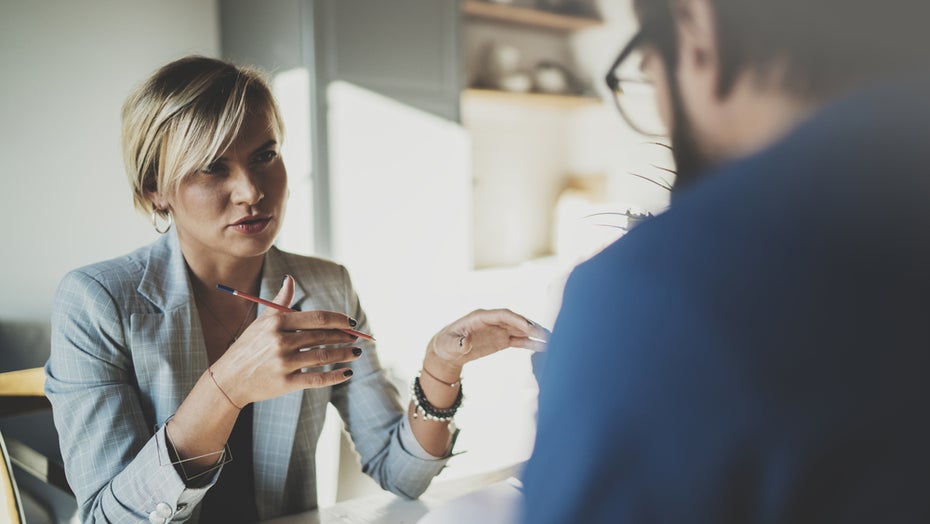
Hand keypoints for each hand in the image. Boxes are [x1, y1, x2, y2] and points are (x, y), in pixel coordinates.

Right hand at [211, 275, 361, 406]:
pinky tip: (347, 373)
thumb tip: (290, 279)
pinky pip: (317, 379)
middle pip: (322, 336)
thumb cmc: (248, 348)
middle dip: (344, 336)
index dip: (338, 319)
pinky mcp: (285, 383)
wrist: (228, 380)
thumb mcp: (262, 322)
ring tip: (356, 353)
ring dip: (344, 354)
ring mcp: (283, 363)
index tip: (351, 322)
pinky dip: (335, 376)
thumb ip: (280, 302)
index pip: (317, 318)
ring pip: (323, 357)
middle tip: (357, 337)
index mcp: (277, 324)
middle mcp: (280, 342)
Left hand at [425, 309, 549, 376]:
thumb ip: (458, 344)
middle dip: (530, 326)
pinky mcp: (502, 339)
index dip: (515, 319)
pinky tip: (543, 347)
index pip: (502, 315)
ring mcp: (499, 329)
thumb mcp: (449, 344)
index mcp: (480, 317)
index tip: (528, 327)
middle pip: (515, 320)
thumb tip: (466, 344)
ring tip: (551, 339)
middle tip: (546, 334)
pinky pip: (519, 340)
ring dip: (535, 333)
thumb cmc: (446, 344)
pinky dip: (531, 343)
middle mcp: (493, 321)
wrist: (448, 350)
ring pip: (520, 329)